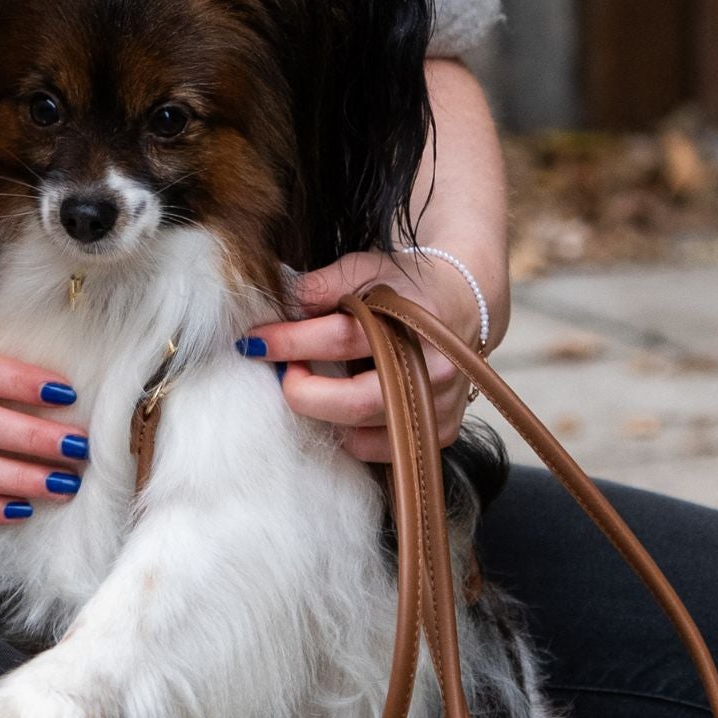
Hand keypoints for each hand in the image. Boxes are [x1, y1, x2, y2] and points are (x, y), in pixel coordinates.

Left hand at [245, 251, 482, 458]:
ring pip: (360, 434)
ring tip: (315, 381)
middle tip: (283, 372)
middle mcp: (434, 370)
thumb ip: (323, 284)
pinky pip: (377, 449)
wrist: (464, 305)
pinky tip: (342, 401)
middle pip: (351, 403)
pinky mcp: (440, 433)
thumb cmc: (406, 287)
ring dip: (323, 412)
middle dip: (302, 392)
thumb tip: (283, 305)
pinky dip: (348, 430)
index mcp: (415, 321)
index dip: (289, 342)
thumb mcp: (365, 268)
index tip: (253, 342)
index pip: (340, 338)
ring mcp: (439, 408)